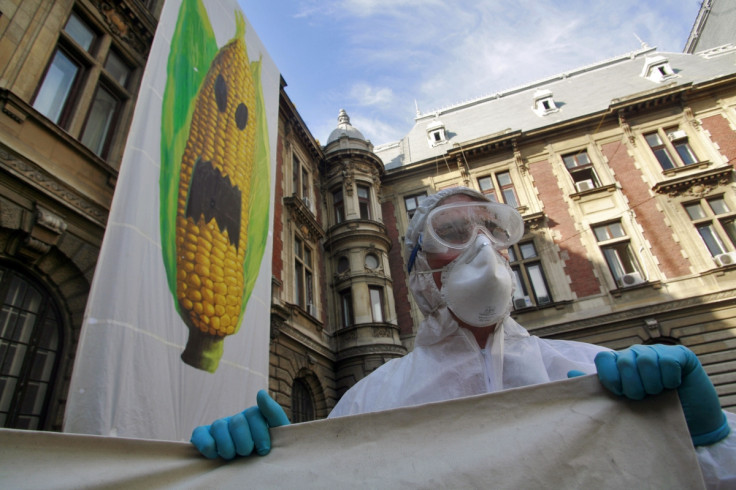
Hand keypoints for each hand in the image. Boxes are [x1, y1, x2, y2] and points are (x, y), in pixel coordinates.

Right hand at [191, 390, 289, 458]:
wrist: (253, 469)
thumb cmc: (266, 452)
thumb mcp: (276, 433)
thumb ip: (273, 412)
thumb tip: (260, 392)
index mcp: (253, 416)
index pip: (253, 413)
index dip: (260, 434)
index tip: (264, 450)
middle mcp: (235, 419)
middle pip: (237, 421)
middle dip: (244, 443)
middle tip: (246, 454)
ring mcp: (218, 427)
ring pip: (218, 425)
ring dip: (227, 447)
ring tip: (232, 457)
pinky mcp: (203, 436)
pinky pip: (199, 433)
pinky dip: (208, 445)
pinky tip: (215, 455)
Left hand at [591, 345, 729, 445]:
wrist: (690, 422)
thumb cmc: (653, 413)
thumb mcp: (623, 404)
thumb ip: (598, 389)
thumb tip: (569, 374)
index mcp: (619, 364)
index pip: (603, 358)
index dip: (610, 378)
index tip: (620, 394)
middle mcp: (636, 354)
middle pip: (624, 361)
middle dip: (633, 386)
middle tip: (643, 397)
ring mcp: (658, 352)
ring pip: (645, 360)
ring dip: (652, 384)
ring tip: (658, 393)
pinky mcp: (680, 355)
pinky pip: (668, 361)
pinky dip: (670, 378)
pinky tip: (673, 385)